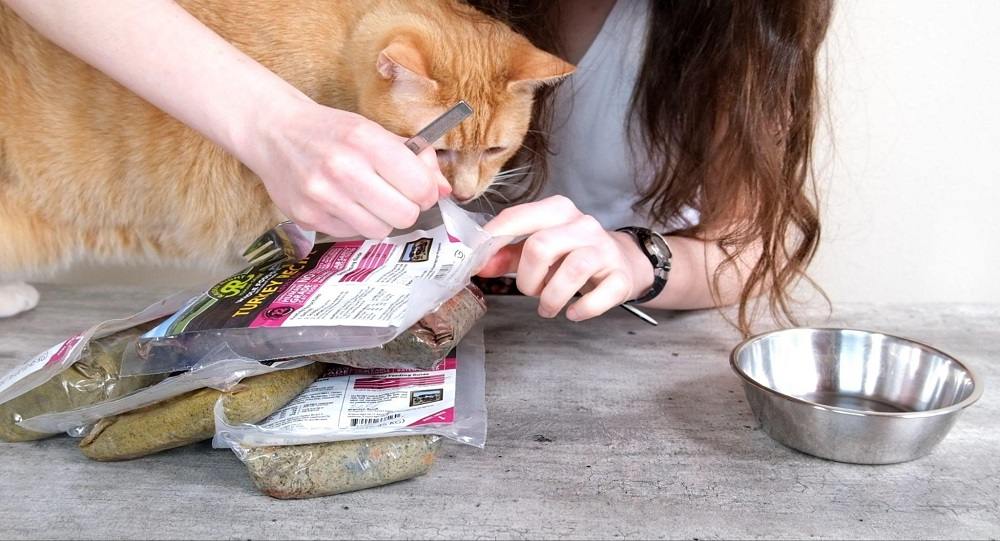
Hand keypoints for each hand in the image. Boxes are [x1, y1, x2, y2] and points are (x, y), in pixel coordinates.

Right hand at [240, 97, 450, 237]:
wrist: (274, 132)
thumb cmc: (332, 132)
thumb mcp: (374, 131)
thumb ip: (415, 158)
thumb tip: (445, 190)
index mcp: (365, 140)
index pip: (420, 186)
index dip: (426, 191)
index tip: (418, 188)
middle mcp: (343, 169)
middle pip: (404, 215)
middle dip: (407, 208)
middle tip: (396, 196)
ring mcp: (322, 196)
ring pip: (380, 230)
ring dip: (381, 218)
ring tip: (366, 198)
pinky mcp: (307, 217)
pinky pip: (351, 234)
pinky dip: (354, 222)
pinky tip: (342, 202)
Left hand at [478, 196, 653, 320]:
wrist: (624, 263)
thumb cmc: (572, 254)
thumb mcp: (539, 247)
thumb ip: (507, 254)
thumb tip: (479, 264)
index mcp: (558, 211)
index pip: (518, 217)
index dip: (492, 239)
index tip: (474, 260)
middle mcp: (583, 225)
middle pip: (541, 246)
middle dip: (527, 279)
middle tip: (530, 291)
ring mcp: (604, 250)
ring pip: (571, 271)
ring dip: (550, 297)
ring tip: (547, 307)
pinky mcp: (620, 277)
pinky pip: (597, 298)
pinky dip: (580, 310)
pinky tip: (572, 312)